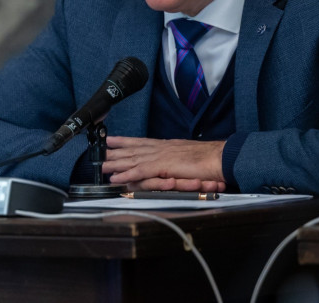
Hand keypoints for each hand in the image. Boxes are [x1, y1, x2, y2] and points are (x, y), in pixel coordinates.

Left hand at [103, 136, 226, 191]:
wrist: (220, 159)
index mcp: (166, 146)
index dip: (125, 141)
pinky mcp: (163, 166)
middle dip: (114, 151)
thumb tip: (164, 167)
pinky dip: (126, 175)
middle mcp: (161, 148)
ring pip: (132, 159)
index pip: (141, 142)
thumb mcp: (187, 158)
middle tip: (98, 152)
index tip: (111, 139)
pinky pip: (140, 171)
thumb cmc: (209, 160)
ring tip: (101, 166)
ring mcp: (161, 156)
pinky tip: (116, 178)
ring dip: (115, 163)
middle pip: (132, 149)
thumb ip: (174, 161)